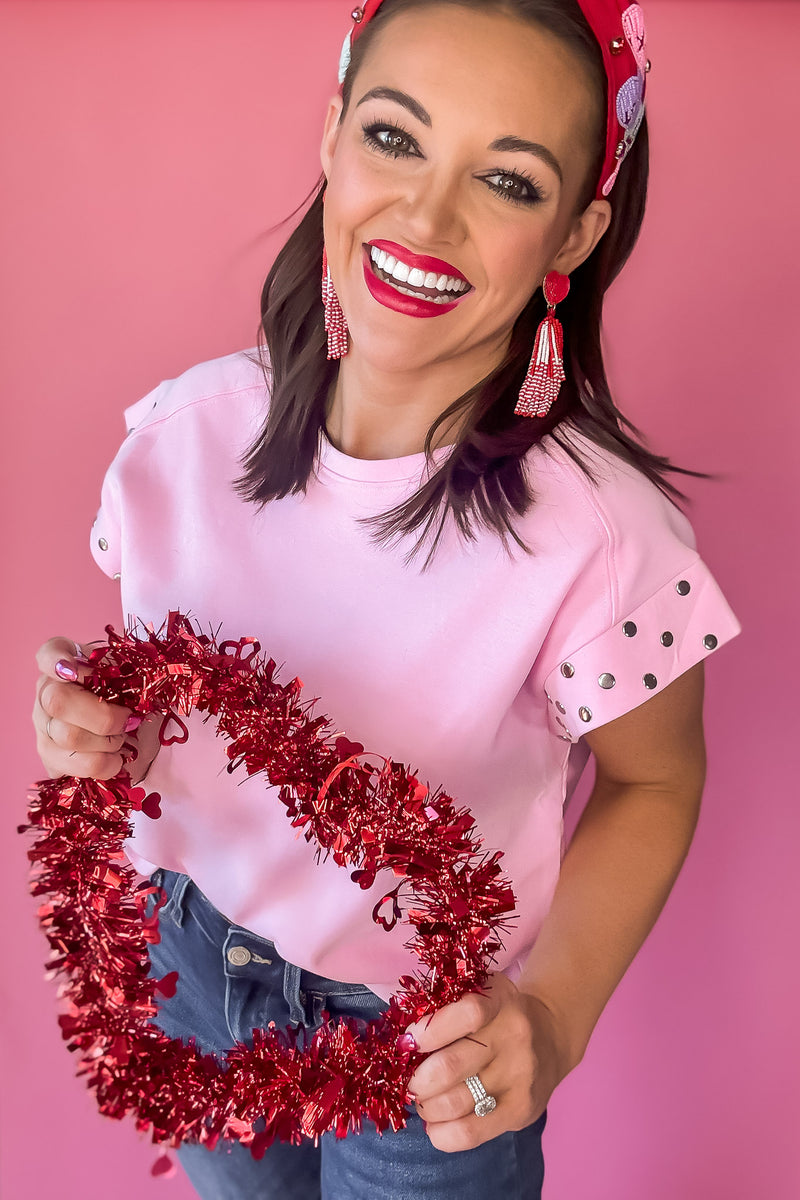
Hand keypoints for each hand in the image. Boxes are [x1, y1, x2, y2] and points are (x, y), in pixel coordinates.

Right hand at [32, 636, 159, 781]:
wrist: (128, 728)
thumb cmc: (129, 695)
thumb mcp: (133, 675)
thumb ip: (130, 671)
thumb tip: (137, 685)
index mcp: (66, 662)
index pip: (49, 653)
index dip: (56, 660)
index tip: (73, 670)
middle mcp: (46, 691)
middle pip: (58, 702)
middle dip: (104, 717)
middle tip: (129, 720)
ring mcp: (43, 726)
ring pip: (68, 737)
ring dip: (108, 742)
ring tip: (122, 739)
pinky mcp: (49, 757)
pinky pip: (76, 765)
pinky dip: (106, 764)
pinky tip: (115, 757)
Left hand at [406, 973, 571, 1152]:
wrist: (551, 1036)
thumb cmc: (498, 1013)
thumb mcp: (481, 993)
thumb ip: (445, 1008)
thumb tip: (402, 1046)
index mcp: (501, 1000)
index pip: (466, 1014)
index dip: (429, 1031)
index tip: (409, 1042)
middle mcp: (515, 1037)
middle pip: (451, 1067)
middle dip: (418, 1080)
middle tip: (411, 1080)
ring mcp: (520, 1077)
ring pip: (455, 1103)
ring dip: (426, 1106)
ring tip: (424, 1100)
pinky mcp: (522, 1111)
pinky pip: (470, 1133)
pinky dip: (441, 1133)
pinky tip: (436, 1124)